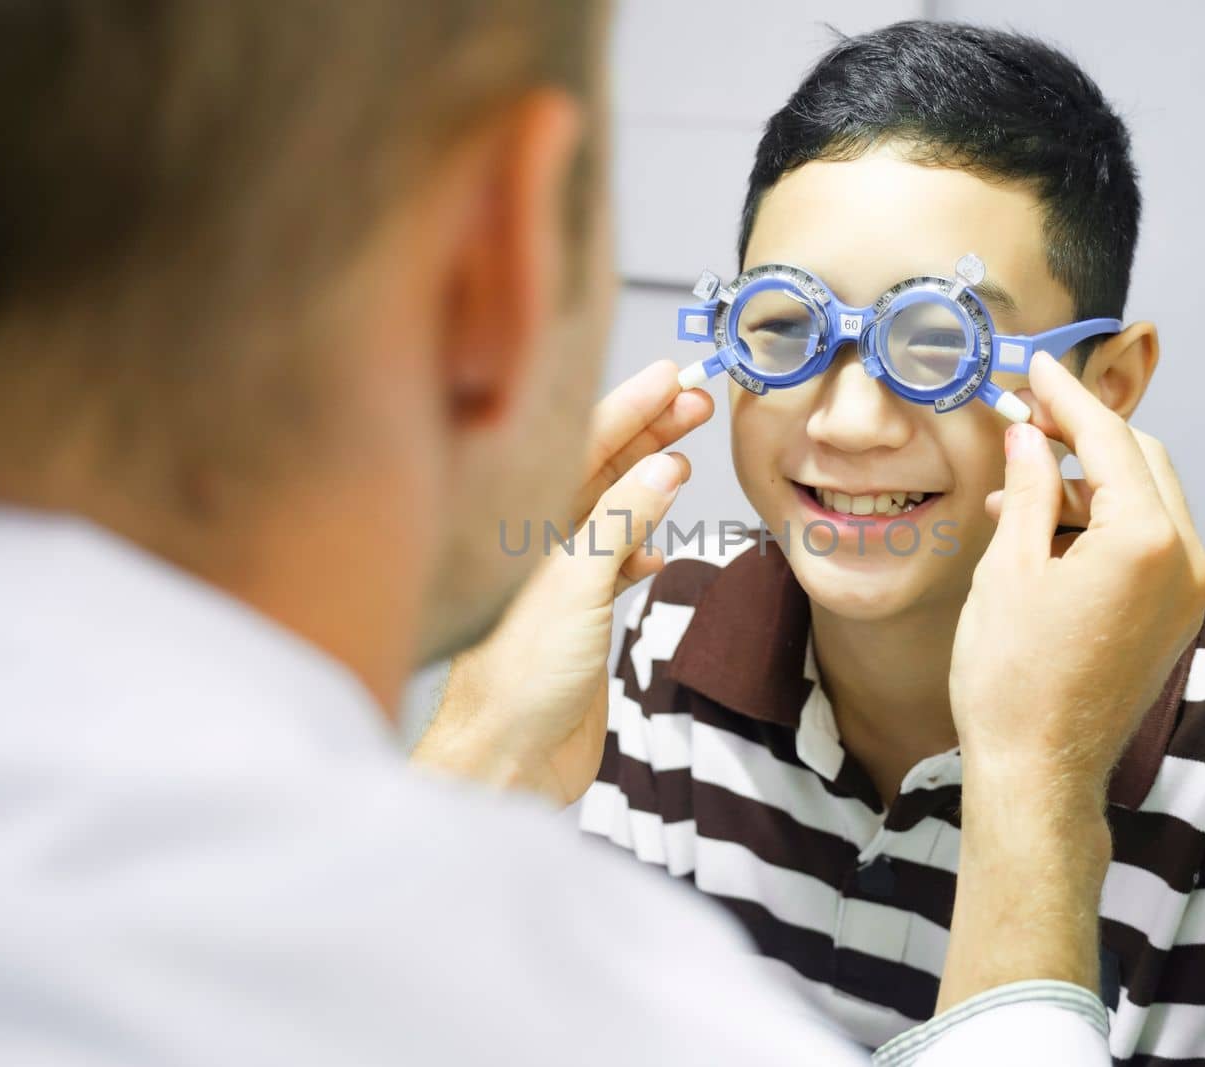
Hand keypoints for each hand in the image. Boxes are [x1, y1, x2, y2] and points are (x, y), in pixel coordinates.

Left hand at [412, 361, 712, 804]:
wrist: (507, 761)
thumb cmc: (519, 676)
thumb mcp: (575, 584)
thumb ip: (619, 519)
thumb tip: (664, 465)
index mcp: (524, 522)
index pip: (581, 444)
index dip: (631, 406)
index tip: (674, 377)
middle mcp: (537, 541)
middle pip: (598, 468)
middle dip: (648, 431)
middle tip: (697, 397)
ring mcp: (559, 578)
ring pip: (612, 510)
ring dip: (650, 481)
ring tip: (689, 448)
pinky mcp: (580, 616)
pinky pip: (616, 560)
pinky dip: (642, 545)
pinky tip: (661, 543)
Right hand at [937, 351, 1204, 1009]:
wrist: (1039, 772)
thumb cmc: (1013, 680)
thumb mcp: (1009, 568)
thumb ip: (1029, 488)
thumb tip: (1031, 433)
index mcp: (1147, 540)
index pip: (1110, 440)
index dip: (1067, 397)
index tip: (1035, 368)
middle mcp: (1185, 560)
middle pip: (1141, 461)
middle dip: (1084, 432)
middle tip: (1028, 412)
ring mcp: (1186, 592)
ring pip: (1148, 500)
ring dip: (1090, 477)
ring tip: (1020, 475)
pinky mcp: (1174, 617)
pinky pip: (1147, 543)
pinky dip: (1103, 521)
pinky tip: (1045, 523)